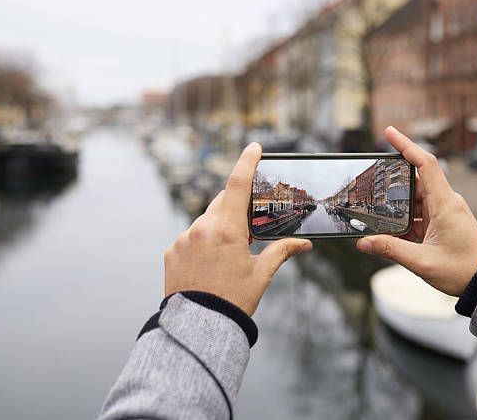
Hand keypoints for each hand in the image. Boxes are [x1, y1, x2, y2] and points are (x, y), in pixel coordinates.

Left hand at [164, 142, 312, 315]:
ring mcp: (183, 239)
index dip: (246, 161)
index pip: (237, 183)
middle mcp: (201, 228)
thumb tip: (305, 244)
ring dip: (218, 229)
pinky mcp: (172, 252)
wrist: (199, 328)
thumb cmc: (233, 301)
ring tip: (227, 259)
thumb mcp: (261, 274)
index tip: (253, 147)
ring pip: (205, 221)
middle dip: (236, 209)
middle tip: (247, 231)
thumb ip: (282, 251)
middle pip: (222, 202)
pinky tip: (209, 266)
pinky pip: (190, 238)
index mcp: (227, 229)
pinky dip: (202, 244)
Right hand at [356, 127, 476, 296]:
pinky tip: (393, 233)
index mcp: (446, 204)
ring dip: (397, 208)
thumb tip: (364, 243)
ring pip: (415, 200)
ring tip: (378, 215)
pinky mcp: (444, 223)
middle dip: (392, 183)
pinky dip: (405, 221)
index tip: (389, 132)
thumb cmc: (465, 270)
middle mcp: (446, 203)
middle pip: (414, 182)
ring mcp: (445, 212)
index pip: (426, 164)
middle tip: (371, 184)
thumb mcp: (423, 262)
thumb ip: (391, 250)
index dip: (407, 145)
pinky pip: (420, 215)